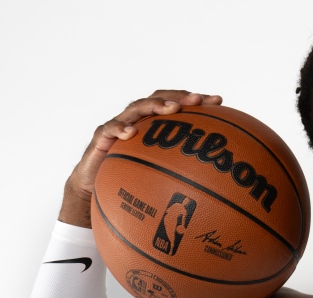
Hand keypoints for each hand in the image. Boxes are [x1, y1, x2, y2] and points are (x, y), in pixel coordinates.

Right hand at [59, 90, 222, 226]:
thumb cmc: (130, 177)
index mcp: (153, 123)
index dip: (197, 100)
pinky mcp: (101, 136)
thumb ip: (181, 170)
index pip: (177, 104)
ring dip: (155, 106)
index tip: (219, 101)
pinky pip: (110, 129)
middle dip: (179, 97)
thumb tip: (216, 183)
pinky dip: (120, 128)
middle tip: (197, 100)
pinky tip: (131, 133)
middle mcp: (137, 118)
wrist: (94, 184)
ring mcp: (119, 125)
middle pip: (159, 99)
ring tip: (171, 109)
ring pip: (137, 107)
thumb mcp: (159, 173)